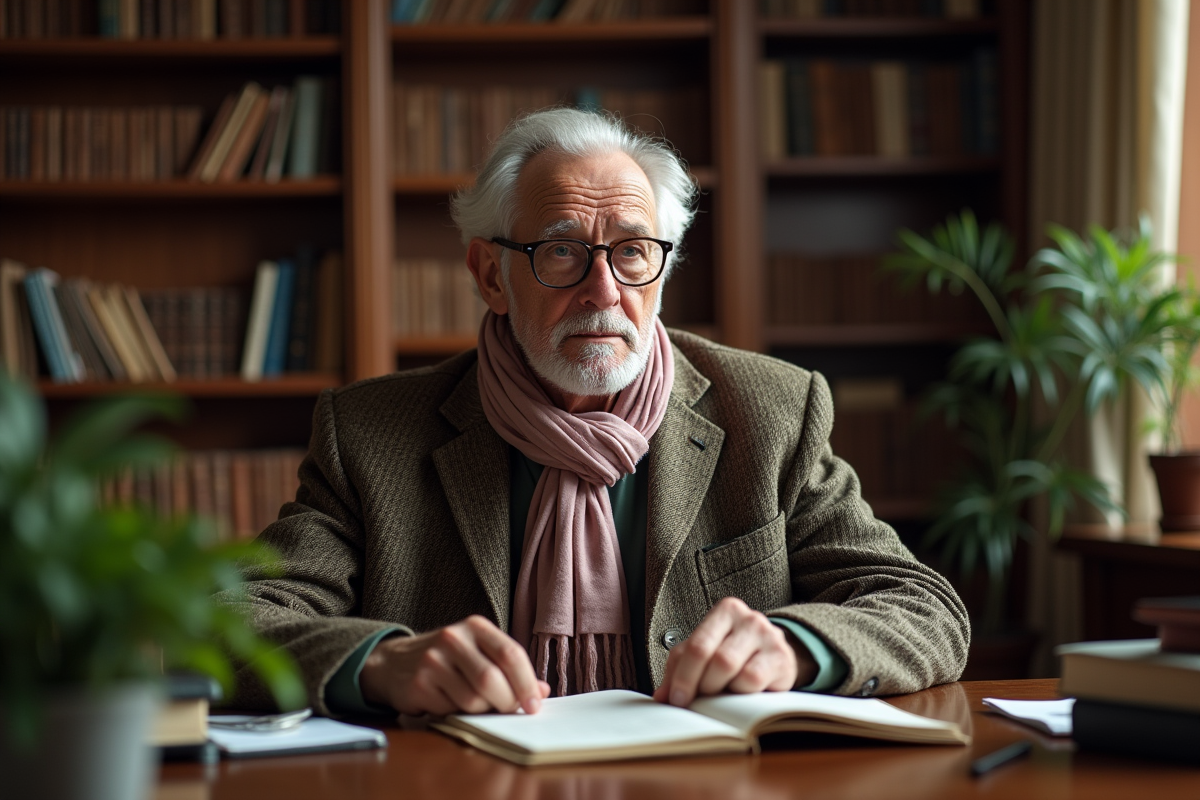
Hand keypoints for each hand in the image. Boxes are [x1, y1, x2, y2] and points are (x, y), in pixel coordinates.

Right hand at [359, 615, 550, 715]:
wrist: (395, 662)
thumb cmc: (449, 659)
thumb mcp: (480, 652)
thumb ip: (510, 668)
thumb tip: (542, 691)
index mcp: (475, 626)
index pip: (510, 654)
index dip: (526, 682)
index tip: (535, 705)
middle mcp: (453, 638)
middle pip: (492, 680)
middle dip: (506, 702)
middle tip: (508, 711)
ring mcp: (433, 660)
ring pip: (472, 700)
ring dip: (481, 711)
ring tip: (473, 703)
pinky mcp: (418, 684)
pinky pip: (451, 710)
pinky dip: (458, 714)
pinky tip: (450, 702)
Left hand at [652, 597, 815, 706]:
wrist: (775, 658)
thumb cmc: (735, 655)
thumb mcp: (705, 655)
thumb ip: (680, 669)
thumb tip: (661, 697)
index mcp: (726, 611)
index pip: (697, 645)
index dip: (683, 677)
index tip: (676, 700)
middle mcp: (749, 618)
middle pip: (715, 659)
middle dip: (701, 685)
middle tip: (698, 700)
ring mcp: (769, 637)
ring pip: (733, 670)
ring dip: (721, 691)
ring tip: (720, 694)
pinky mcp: (782, 659)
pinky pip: (753, 680)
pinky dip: (741, 693)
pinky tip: (740, 694)